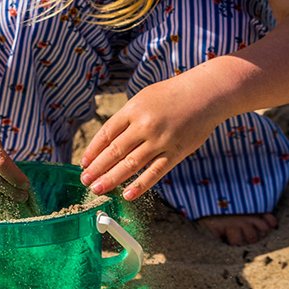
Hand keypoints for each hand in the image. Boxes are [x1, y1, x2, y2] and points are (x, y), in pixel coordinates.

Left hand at [80, 71, 223, 201]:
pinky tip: (127, 194)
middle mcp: (144, 125)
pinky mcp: (176, 152)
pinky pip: (155, 172)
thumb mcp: (144, 98)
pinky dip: (140, 185)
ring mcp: (160, 140)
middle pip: (114, 151)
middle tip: (85, 180)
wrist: (205, 93)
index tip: (83, 163)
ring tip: (98, 188)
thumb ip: (128, 118)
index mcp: (133, 110)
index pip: (106, 134)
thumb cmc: (172, 94)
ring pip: (131, 164)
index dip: (93, 150)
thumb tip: (109, 141)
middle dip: (97, 168)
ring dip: (111, 179)